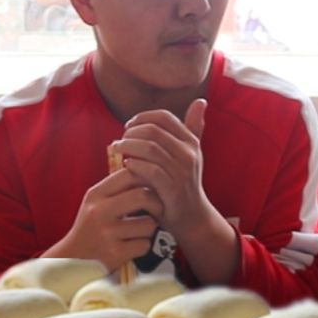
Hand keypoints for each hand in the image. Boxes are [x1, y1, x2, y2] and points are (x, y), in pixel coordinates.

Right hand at [50, 166, 163, 271]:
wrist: (73, 260)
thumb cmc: (91, 227)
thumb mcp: (96, 202)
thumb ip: (117, 187)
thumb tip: (147, 168)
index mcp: (95, 194)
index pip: (130, 174)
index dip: (148, 178)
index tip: (154, 187)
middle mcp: (99, 212)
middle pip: (143, 196)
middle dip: (156, 203)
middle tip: (157, 210)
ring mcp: (107, 233)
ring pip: (148, 223)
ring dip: (149, 228)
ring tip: (139, 231)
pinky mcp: (115, 253)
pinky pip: (145, 244)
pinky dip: (143, 246)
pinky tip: (132, 246)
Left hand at [114, 99, 213, 234]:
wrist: (192, 217)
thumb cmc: (184, 182)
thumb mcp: (190, 154)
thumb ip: (193, 128)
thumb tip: (200, 101)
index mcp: (191, 142)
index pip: (164, 117)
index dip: (142, 118)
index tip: (129, 127)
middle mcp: (189, 154)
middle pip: (154, 130)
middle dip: (131, 132)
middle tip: (120, 140)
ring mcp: (182, 172)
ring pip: (150, 148)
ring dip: (128, 146)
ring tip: (117, 150)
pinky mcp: (173, 189)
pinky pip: (150, 170)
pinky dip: (135, 165)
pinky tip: (125, 165)